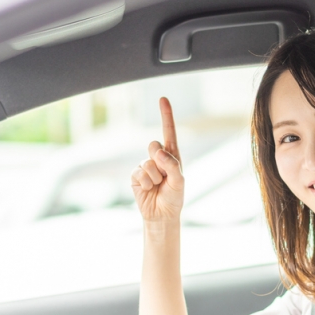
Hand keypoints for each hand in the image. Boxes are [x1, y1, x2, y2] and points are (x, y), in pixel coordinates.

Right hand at [131, 97, 183, 222]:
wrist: (161, 215)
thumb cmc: (174, 197)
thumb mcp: (179, 181)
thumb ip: (171, 165)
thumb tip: (157, 151)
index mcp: (172, 155)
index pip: (168, 131)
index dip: (165, 115)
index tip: (163, 99)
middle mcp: (158, 157)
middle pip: (153, 144)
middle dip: (159, 160)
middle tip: (164, 176)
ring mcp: (145, 165)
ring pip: (147, 162)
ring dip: (154, 177)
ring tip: (158, 186)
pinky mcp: (135, 175)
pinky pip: (139, 173)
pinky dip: (145, 183)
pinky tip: (148, 189)